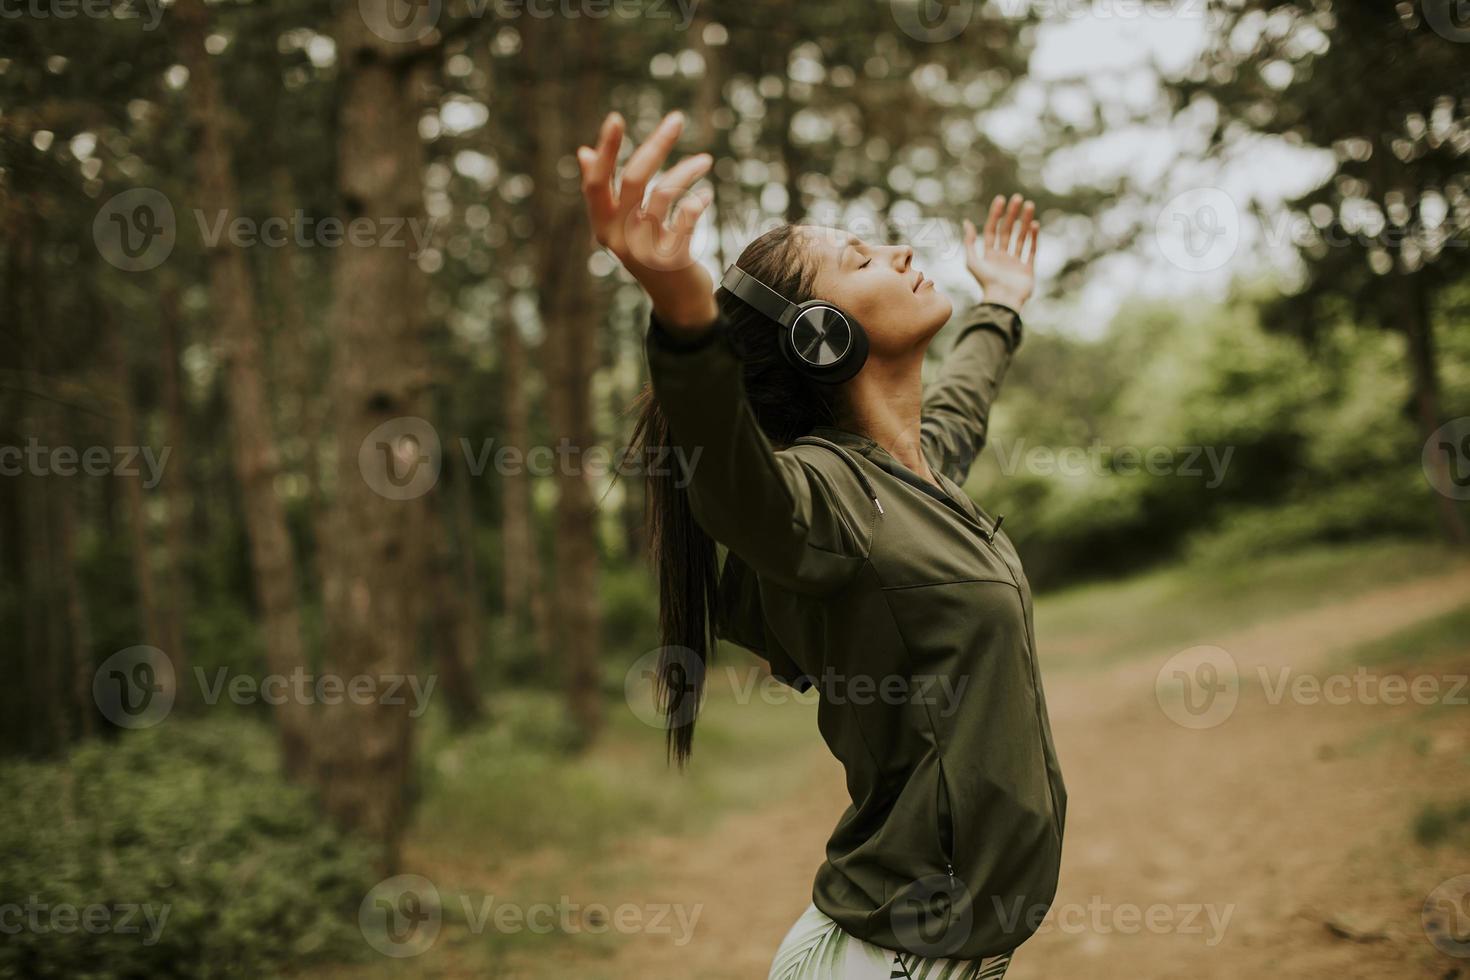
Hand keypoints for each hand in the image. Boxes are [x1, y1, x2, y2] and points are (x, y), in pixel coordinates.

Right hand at [578, 110, 717, 331]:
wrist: (678, 302)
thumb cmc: (650, 253)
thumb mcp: (622, 226)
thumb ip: (605, 194)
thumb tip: (582, 152)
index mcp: (603, 226)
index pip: (597, 183)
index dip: (606, 151)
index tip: (616, 118)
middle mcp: (619, 238)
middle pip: (633, 180)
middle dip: (657, 145)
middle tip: (677, 119)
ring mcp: (645, 249)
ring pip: (664, 194)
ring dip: (687, 171)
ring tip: (705, 161)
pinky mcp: (671, 259)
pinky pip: (686, 218)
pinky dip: (696, 202)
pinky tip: (705, 195)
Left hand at [964, 194, 1038, 310]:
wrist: (1003, 300)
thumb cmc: (985, 282)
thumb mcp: (972, 261)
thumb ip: (969, 242)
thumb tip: (966, 222)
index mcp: (989, 255)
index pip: (992, 231)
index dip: (995, 215)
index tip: (1001, 200)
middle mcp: (1002, 258)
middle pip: (1007, 232)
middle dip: (1012, 215)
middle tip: (1018, 199)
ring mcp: (1016, 263)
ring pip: (1021, 238)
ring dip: (1025, 222)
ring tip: (1030, 206)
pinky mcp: (1027, 270)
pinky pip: (1031, 250)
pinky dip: (1033, 238)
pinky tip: (1035, 224)